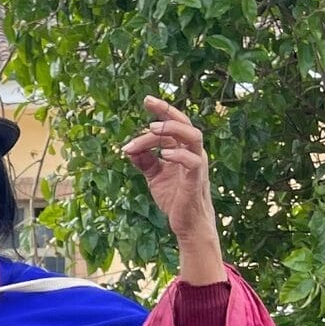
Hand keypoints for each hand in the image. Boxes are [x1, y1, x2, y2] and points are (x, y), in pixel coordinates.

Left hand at [122, 96, 226, 284]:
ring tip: (152, 128)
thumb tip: (128, 148)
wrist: (187, 224)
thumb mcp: (154, 176)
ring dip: (172, 130)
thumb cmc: (174, 198)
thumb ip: (143, 161)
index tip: (146, 101)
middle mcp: (192, 153)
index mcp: (182, 150)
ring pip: (192, 137)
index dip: (161, 111)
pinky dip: (179, 155)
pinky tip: (163, 154)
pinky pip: (193, 162)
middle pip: (185, 124)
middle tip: (149, 102)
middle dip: (167, 111)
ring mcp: (196, 165)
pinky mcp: (196, 180)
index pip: (173, 125)